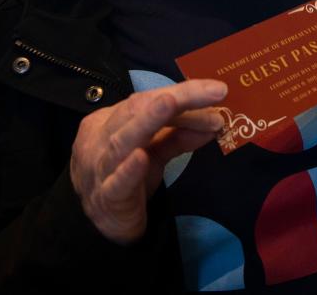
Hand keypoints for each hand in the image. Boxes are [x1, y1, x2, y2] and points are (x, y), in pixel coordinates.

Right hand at [69, 79, 226, 243]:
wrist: (101, 225)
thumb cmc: (128, 179)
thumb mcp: (155, 152)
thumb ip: (179, 136)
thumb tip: (214, 121)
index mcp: (112, 119)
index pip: (146, 99)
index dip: (182, 93)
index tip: (217, 90)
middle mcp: (101, 137)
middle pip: (136, 110)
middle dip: (176, 99)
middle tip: (213, 92)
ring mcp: (99, 166)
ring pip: (122, 140)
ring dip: (147, 120)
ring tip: (171, 103)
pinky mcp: (105, 198)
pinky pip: (115, 183)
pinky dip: (128, 170)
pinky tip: (141, 158)